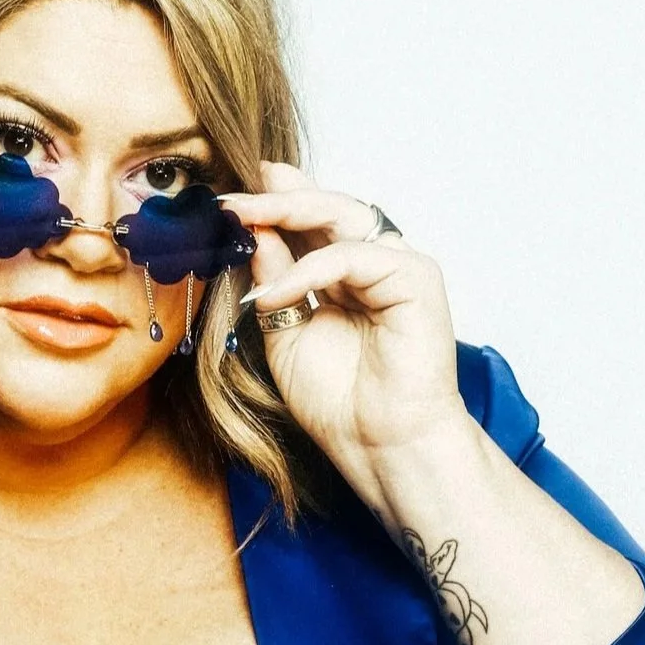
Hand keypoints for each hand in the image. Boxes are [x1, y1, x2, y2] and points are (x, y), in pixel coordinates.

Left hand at [225, 160, 468, 501]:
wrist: (378, 445)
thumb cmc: (340, 402)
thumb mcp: (284, 332)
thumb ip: (273, 281)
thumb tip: (254, 232)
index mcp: (344, 272)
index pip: (310, 221)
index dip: (273, 202)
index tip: (228, 198)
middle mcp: (373, 262)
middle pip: (325, 207)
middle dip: (274, 199)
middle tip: (230, 200)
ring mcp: (398, 266)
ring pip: (342, 215)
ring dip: (287, 213)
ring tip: (241, 219)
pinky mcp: (416, 279)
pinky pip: (355, 256)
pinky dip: (310, 269)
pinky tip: (274, 292)